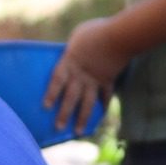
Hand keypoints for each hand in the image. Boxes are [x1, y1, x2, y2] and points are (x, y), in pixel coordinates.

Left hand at [46, 19, 129, 133]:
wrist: (119, 36)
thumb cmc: (96, 32)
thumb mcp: (78, 36)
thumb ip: (73, 49)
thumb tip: (69, 54)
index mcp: (70, 62)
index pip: (57, 80)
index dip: (51, 94)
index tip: (45, 107)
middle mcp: (81, 75)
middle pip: (71, 97)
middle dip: (65, 114)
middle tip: (58, 128)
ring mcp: (96, 80)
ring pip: (87, 102)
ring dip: (83, 118)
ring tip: (79, 132)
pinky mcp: (109, 79)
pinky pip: (106, 95)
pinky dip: (104, 105)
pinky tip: (102, 114)